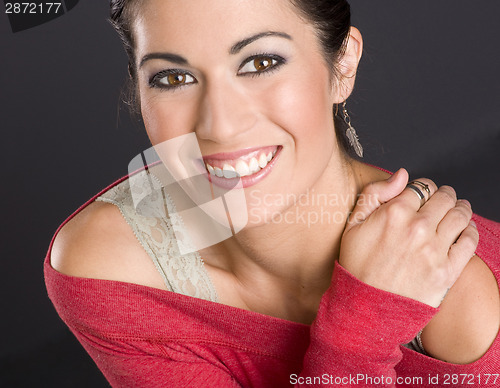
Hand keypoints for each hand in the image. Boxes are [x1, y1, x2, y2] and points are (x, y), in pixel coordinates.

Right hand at [340, 168, 478, 306]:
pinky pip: (469, 242)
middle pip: (444, 198)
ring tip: (459, 210)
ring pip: (460, 216)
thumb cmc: (357, 265)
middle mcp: (417, 228)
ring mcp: (434, 250)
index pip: (421, 187)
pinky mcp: (447, 271)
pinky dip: (470, 231)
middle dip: (445, 195)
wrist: (365, 306)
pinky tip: (465, 230)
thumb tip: (402, 175)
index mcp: (394, 213)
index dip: (424, 187)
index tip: (424, 193)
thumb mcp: (353, 224)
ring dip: (461, 208)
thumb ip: (374, 193)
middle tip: (445, 198)